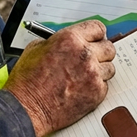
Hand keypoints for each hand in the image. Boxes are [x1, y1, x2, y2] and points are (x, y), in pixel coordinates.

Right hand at [4, 20, 114, 136]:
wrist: (27, 108)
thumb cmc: (27, 81)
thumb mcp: (36, 49)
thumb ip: (58, 41)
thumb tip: (71, 41)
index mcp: (70, 39)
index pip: (98, 28)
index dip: (96, 35)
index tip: (95, 40)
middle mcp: (85, 54)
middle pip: (109, 47)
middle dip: (101, 52)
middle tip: (92, 59)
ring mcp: (93, 74)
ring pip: (110, 67)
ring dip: (100, 71)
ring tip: (85, 77)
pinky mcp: (96, 93)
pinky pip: (105, 85)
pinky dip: (96, 87)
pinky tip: (82, 89)